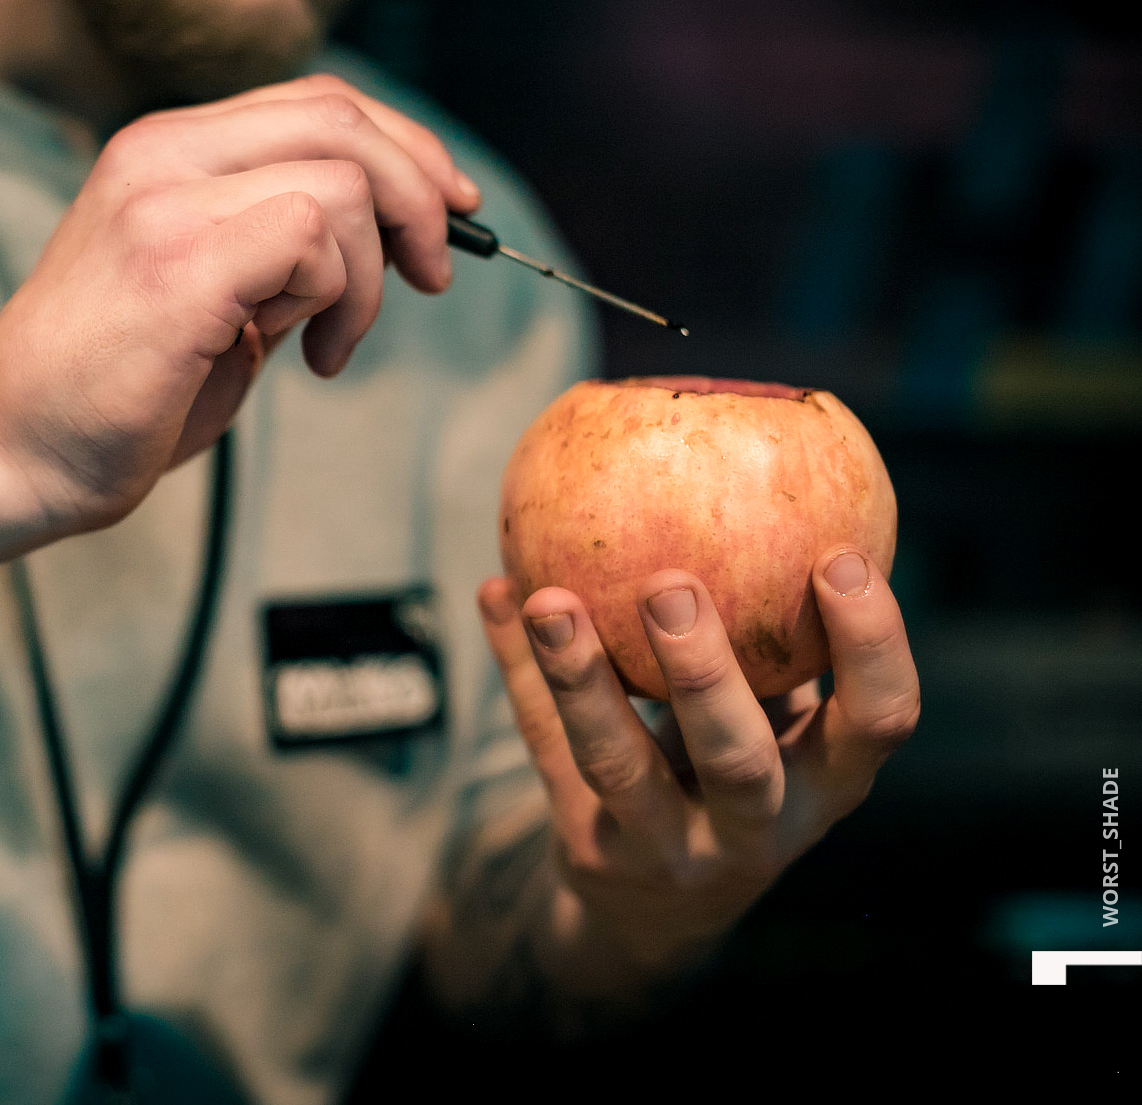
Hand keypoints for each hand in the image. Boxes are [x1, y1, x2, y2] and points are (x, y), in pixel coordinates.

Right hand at [0, 73, 478, 532]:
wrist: (9, 455)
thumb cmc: (112, 394)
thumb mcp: (209, 295)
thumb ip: (278, 248)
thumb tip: (387, 230)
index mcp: (162, 151)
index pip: (318, 102)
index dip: (406, 147)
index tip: (448, 211)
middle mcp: (160, 154)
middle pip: (343, 117)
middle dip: (420, 193)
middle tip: (432, 274)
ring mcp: (164, 199)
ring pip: (342, 180)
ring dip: (369, 276)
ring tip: (329, 346)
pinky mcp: (179, 261)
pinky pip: (314, 236)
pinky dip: (339, 298)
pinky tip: (307, 357)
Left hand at [476, 547, 919, 981]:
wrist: (656, 910)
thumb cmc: (734, 770)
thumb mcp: (778, 721)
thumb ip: (782, 634)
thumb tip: (767, 466)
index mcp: (827, 785)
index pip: (879, 723)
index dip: (871, 647)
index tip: (840, 557)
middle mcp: (756, 828)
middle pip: (738, 758)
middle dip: (703, 672)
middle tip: (668, 583)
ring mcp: (668, 848)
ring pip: (618, 765)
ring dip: (578, 677)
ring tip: (547, 598)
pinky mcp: (590, 848)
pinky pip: (545, 750)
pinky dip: (518, 670)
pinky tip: (497, 596)